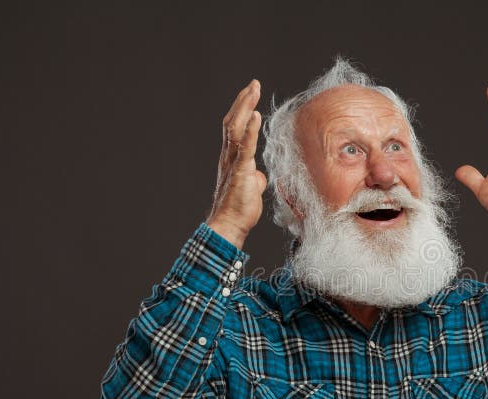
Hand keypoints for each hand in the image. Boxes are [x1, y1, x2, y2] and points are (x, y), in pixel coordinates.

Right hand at [206, 79, 266, 247]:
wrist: (230, 225)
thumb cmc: (240, 209)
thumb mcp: (251, 188)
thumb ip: (254, 177)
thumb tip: (258, 175)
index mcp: (232, 159)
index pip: (234, 128)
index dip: (242, 110)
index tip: (250, 94)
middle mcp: (228, 157)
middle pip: (232, 122)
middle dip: (243, 101)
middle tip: (253, 84)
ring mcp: (232, 163)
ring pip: (235, 129)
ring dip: (245, 107)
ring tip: (253, 90)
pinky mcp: (240, 172)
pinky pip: (244, 147)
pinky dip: (249, 129)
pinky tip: (254, 115)